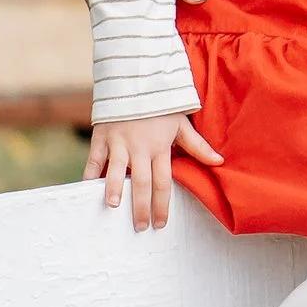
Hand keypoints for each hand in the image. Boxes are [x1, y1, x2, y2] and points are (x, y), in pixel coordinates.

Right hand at [85, 108, 222, 232]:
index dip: (162, 205)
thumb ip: (198, 146)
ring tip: (113, 207)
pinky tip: (87, 189)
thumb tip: (219, 162)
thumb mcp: (182, 124)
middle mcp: (140, 147)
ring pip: (117, 170)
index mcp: (160, 147)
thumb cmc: (161, 107)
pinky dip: (90, 173)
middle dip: (141, 207)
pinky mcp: (101, 136)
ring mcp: (119, 142)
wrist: (136, 79)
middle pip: (142, 183)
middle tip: (140, 227)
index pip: (163, 182)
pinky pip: (94, 158)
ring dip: (115, 189)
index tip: (160, 224)